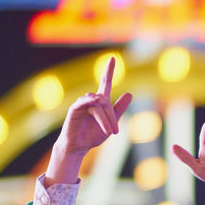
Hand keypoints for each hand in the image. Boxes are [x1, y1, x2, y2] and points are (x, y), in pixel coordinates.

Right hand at [47, 56, 132, 182]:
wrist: (79, 146)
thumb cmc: (93, 135)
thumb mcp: (111, 122)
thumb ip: (119, 109)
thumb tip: (130, 93)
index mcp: (100, 102)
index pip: (105, 82)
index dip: (109, 71)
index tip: (113, 58)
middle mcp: (90, 100)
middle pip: (105, 102)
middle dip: (111, 117)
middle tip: (115, 132)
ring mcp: (81, 103)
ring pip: (98, 106)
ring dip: (105, 120)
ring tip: (109, 132)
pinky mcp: (74, 109)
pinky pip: (83, 103)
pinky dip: (89, 102)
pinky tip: (94, 101)